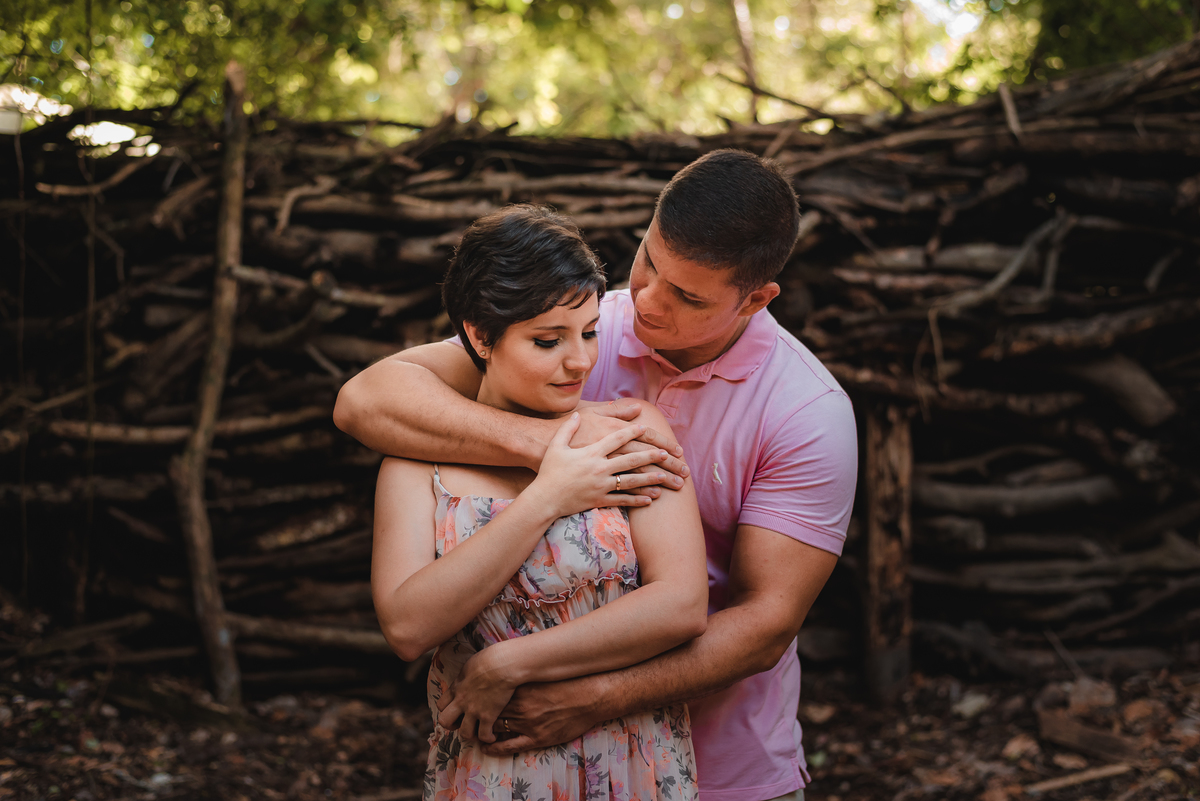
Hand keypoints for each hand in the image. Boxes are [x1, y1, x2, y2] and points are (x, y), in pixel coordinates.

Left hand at [435, 646, 518, 743]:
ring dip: (471, 734)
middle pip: (445, 721)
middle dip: (452, 725)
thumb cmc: (489, 659)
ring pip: (464, 733)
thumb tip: (465, 678)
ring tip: (478, 732)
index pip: (440, 705)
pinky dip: (488, 738)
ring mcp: (474, 710)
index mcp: (456, 688)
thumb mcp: (469, 665)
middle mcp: (461, 701)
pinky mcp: (488, 717)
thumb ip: (464, 676)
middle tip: (461, 724)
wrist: (503, 665)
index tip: (455, 710)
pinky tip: (492, 735)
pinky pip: (484, 735)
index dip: (446, 710)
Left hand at [479, 678, 602, 756]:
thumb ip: (522, 676)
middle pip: (489, 712)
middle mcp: (520, 707)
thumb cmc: (566, 683)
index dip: (478, 698)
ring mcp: (527, 724)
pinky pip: (509, 746)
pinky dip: (494, 748)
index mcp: (520, 690)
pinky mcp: (536, 738)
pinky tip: (486, 747)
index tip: (470, 698)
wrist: (589, 697)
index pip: (490, 695)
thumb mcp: (540, 675)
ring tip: (472, 732)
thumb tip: (507, 669)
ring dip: (482, 731)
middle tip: (465, 716)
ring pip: (495, 729)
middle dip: (476, 714)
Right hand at [525, 413, 672, 518]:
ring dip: (651, 479)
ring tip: (667, 478)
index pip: (617, 437)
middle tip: (669, 454)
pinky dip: (637, 499)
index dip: (632, 431)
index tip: (646, 427)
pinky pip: (622, 500)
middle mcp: (599, 467)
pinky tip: (651, 498)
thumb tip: (577, 414)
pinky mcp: (599, 500)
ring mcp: (600, 485)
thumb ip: (569, 427)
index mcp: (591, 451)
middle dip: (652, 456)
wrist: (543, 497)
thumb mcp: (558, 444)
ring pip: (631, 481)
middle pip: (631, 459)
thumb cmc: (549, 469)